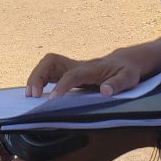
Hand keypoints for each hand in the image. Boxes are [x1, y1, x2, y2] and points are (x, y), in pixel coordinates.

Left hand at [16, 129, 149, 160]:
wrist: (142, 129)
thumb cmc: (115, 122)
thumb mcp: (88, 119)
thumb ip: (67, 123)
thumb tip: (43, 121)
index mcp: (81, 158)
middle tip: (22, 156)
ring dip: (51, 159)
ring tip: (35, 151)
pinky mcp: (96, 159)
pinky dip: (63, 156)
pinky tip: (58, 146)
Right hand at [26, 52, 143, 98]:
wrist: (125, 60)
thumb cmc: (128, 70)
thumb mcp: (130, 78)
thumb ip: (118, 84)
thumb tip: (105, 91)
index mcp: (92, 69)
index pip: (72, 74)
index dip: (62, 86)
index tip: (53, 99)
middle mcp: (78, 65)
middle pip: (51, 61)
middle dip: (38, 75)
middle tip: (33, 95)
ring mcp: (72, 67)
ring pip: (47, 64)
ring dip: (35, 77)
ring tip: (30, 96)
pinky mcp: (69, 72)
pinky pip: (50, 72)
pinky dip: (39, 80)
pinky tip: (36, 94)